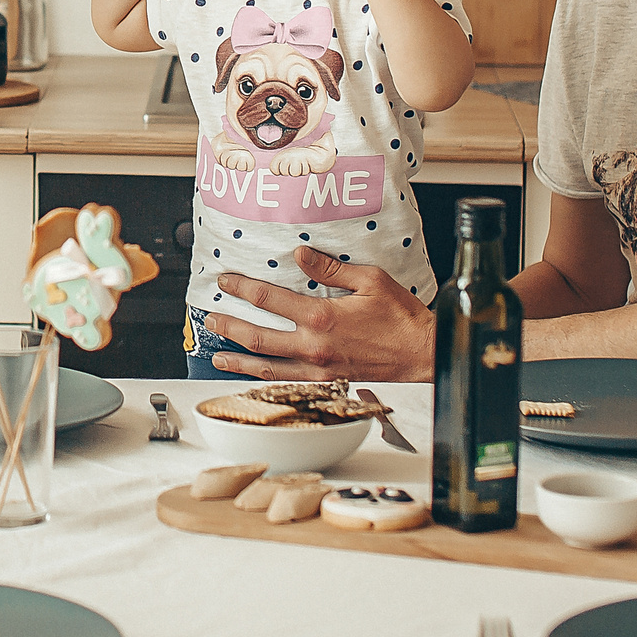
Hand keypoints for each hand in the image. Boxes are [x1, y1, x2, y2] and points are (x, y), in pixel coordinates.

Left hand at [201, 250, 436, 382]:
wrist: (425, 355)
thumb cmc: (402, 318)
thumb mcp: (370, 280)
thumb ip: (330, 269)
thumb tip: (301, 253)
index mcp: (321, 317)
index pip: (269, 299)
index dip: (242, 288)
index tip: (225, 281)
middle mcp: (314, 346)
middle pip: (258, 337)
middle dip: (230, 327)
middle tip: (211, 320)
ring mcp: (319, 369)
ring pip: (268, 367)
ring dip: (240, 361)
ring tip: (218, 357)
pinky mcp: (329, 382)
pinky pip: (289, 382)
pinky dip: (266, 381)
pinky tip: (255, 379)